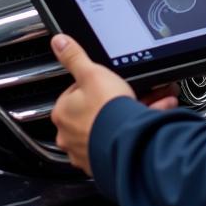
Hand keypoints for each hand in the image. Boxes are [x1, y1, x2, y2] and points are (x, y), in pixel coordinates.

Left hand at [50, 34, 177, 172]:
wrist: (127, 144)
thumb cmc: (106, 110)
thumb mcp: (91, 73)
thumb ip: (74, 58)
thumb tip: (59, 42)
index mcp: (63, 112)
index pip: (74, 92)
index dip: (93, 84)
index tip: (106, 82)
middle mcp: (69, 135)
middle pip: (92, 112)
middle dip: (114, 102)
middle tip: (129, 95)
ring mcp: (86, 151)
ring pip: (108, 128)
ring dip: (125, 117)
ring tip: (146, 106)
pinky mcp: (103, 163)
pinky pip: (118, 142)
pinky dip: (132, 131)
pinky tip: (147, 121)